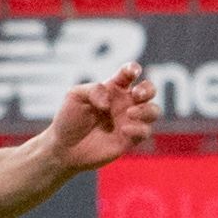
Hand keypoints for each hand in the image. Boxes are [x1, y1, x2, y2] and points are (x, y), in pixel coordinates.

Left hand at [42, 62, 157, 171]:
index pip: (129, 73)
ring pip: (153, 111)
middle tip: (137, 95)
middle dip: (148, 89)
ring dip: (147, 110)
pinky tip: (123, 130)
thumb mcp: (75, 96)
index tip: (133, 72)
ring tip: (129, 114)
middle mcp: (124, 103)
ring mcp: (129, 121)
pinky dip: (139, 129)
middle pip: (149, 90)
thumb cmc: (69, 118)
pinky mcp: (130, 139)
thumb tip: (109, 102)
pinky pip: (145, 131)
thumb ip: (93, 91)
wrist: (64, 148)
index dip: (134, 69)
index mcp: (113, 88)